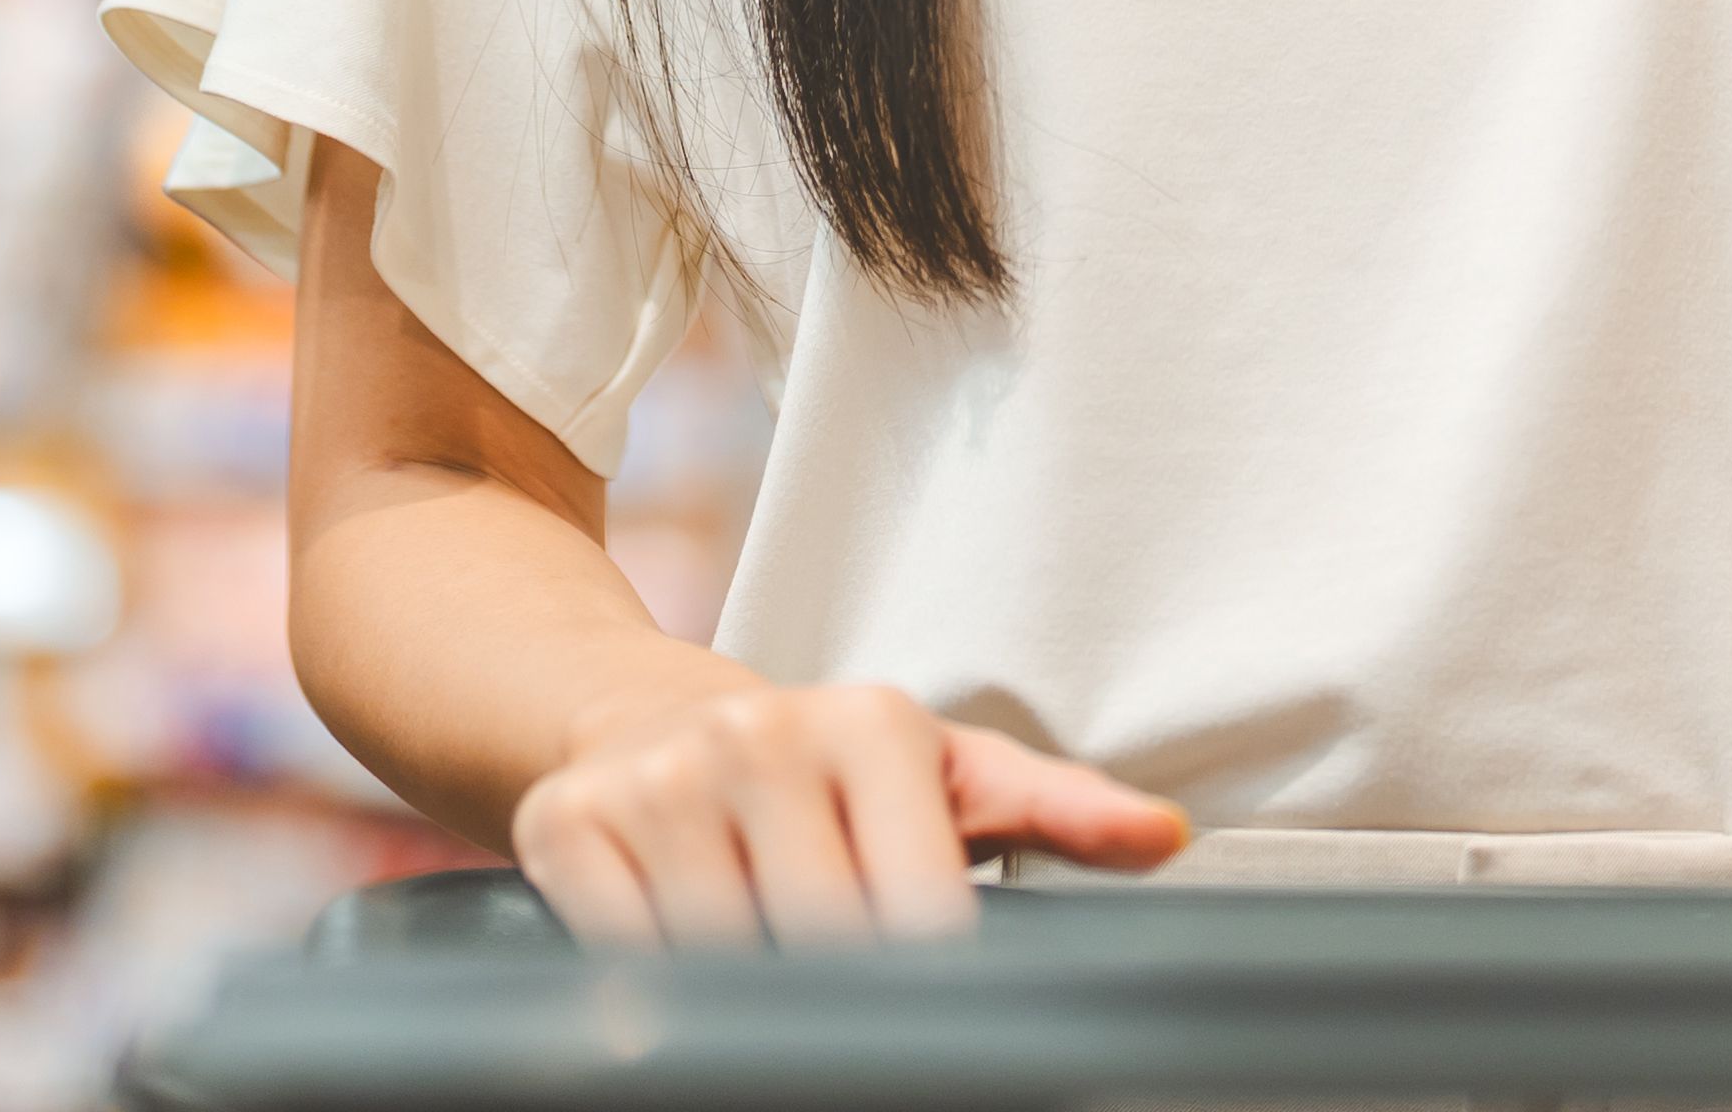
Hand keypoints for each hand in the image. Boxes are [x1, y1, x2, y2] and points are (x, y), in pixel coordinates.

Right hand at [511, 678, 1186, 944]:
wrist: (642, 715)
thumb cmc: (824, 765)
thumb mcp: (946, 776)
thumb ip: (1058, 813)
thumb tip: (1164, 837)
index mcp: (874, 725)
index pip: (919, 911)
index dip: (923, 979)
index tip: (933, 1017)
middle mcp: (762, 735)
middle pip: (822, 947)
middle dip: (839, 997)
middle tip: (849, 1009)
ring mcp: (660, 781)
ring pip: (721, 961)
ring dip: (749, 995)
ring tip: (773, 977)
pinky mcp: (568, 826)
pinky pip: (621, 955)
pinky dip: (653, 989)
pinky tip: (685, 965)